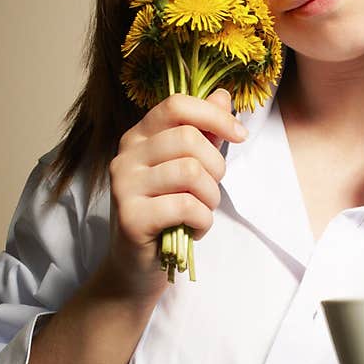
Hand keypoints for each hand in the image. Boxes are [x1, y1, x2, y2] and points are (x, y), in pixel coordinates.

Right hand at [96, 89, 246, 300]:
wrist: (137, 268)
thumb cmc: (167, 214)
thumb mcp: (187, 169)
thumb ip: (203, 132)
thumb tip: (223, 95)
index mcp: (138, 137)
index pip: (176, 106)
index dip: (215, 116)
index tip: (239, 134)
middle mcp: (125, 156)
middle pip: (189, 139)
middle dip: (216, 168)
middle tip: (212, 191)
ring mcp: (124, 186)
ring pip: (191, 172)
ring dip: (210, 198)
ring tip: (201, 212)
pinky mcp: (131, 217)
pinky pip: (186, 206)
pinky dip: (203, 221)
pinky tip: (193, 229)